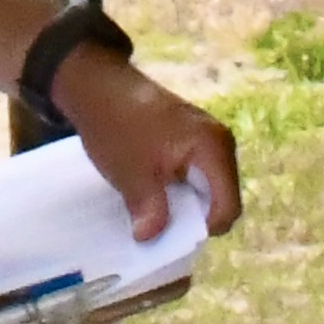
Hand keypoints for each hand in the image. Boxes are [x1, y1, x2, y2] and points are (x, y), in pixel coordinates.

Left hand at [52, 48, 242, 240]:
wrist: (95, 84)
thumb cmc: (116, 124)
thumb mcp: (131, 174)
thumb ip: (149, 209)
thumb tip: (150, 239)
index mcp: (213, 148)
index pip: (228, 208)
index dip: (202, 228)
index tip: (170, 233)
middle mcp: (220, 141)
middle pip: (221, 198)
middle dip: (193, 217)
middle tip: (161, 223)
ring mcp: (208, 138)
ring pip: (208, 188)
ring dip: (184, 203)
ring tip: (154, 206)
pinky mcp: (193, 137)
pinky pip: (197, 174)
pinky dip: (179, 187)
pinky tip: (154, 189)